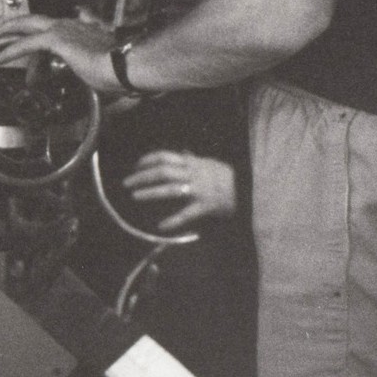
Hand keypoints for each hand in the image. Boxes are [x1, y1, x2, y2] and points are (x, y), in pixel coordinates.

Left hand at [0, 14, 121, 93]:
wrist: (127, 66)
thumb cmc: (121, 71)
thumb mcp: (102, 70)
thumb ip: (93, 70)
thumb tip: (96, 82)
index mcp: (84, 30)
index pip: (54, 31)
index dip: (39, 40)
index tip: (33, 54)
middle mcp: (72, 25)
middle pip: (35, 20)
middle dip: (16, 24)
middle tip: (1, 33)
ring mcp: (64, 29)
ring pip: (27, 26)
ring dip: (9, 35)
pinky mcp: (57, 39)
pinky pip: (26, 43)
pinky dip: (11, 50)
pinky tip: (0, 57)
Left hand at [121, 151, 235, 233]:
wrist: (249, 189)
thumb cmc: (228, 177)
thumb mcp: (211, 163)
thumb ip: (194, 159)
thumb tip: (183, 152)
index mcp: (192, 163)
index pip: (165, 157)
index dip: (147, 160)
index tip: (135, 167)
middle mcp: (194, 173)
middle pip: (163, 171)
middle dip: (142, 176)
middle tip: (126, 183)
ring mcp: (199, 190)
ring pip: (171, 189)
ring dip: (151, 193)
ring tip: (135, 196)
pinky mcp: (206, 206)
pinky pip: (187, 213)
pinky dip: (174, 220)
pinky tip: (161, 225)